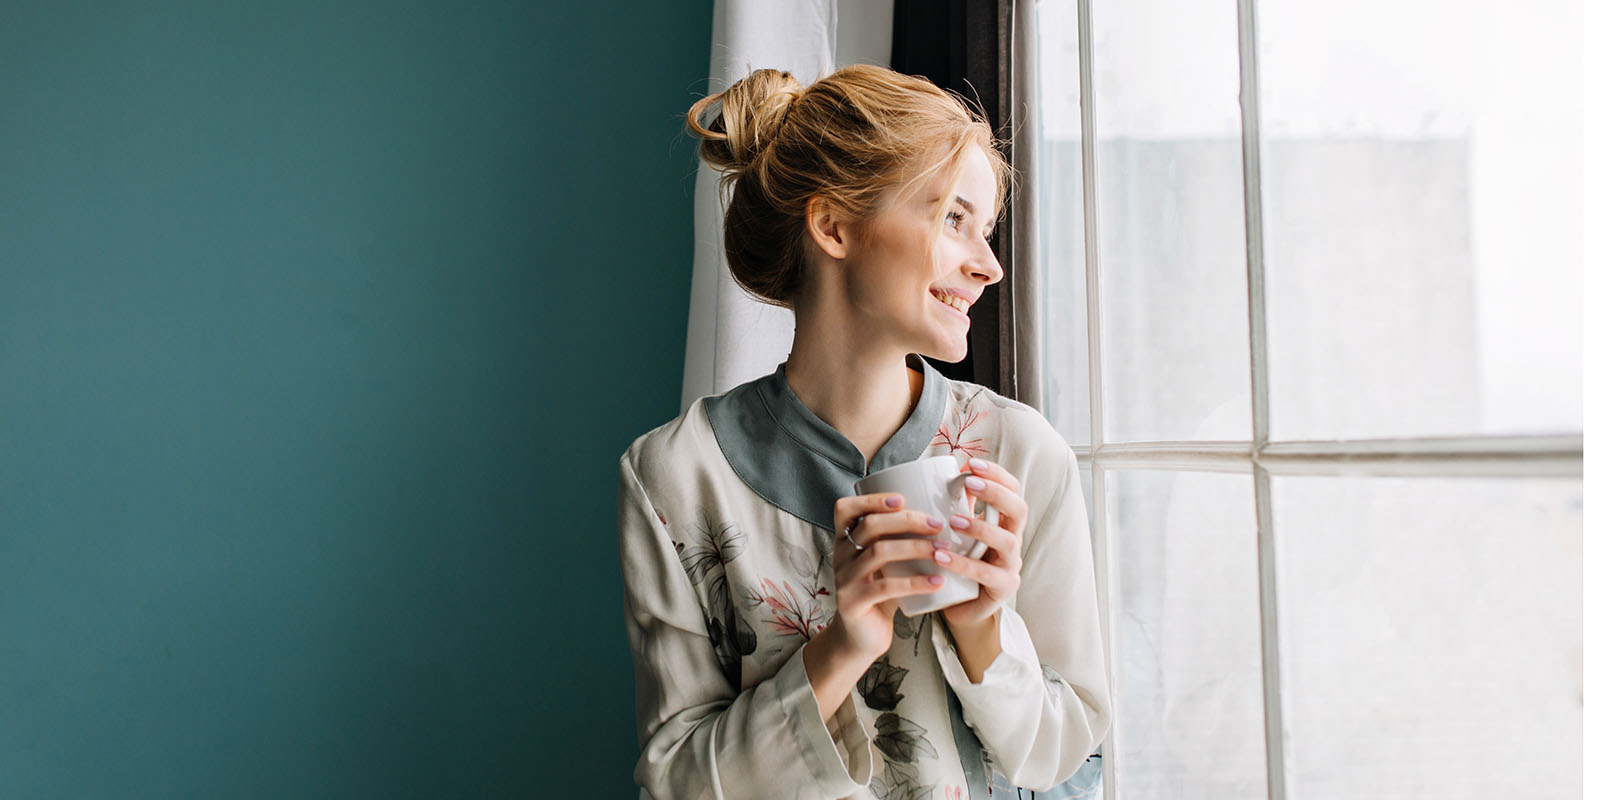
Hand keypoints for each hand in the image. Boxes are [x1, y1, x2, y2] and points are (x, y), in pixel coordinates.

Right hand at [824, 491, 950, 663]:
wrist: (861, 637)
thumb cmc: (882, 592)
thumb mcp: (888, 563)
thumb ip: (904, 539)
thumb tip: (951, 509)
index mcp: (845, 541)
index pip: (845, 509)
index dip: (871, 500)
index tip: (902, 498)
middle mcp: (840, 556)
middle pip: (869, 526)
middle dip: (906, 520)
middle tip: (938, 524)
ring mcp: (844, 580)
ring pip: (878, 553)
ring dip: (915, 548)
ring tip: (943, 550)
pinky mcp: (853, 603)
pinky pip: (886, 588)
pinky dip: (916, 583)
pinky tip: (938, 582)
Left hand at [937, 458, 1025, 630]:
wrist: (958, 606)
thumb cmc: (956, 561)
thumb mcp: (955, 531)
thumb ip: (952, 505)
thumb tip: (936, 470)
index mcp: (1004, 522)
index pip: (1013, 491)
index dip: (997, 475)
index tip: (971, 464)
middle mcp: (1013, 540)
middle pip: (1019, 510)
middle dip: (996, 493)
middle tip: (968, 483)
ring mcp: (1010, 565)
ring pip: (1007, 541)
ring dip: (980, 527)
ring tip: (953, 521)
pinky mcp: (1002, 589)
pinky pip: (986, 574)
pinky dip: (962, 563)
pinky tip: (940, 556)